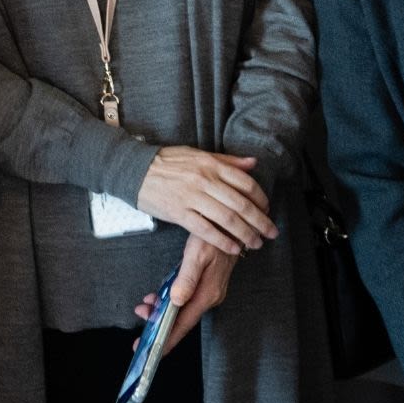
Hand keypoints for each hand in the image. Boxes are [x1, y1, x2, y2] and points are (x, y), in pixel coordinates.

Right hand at [135, 147, 275, 254]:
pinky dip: (223, 241)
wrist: (133, 169)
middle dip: (260, 222)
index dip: (261, 200)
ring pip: (227, 219)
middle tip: (270, 233)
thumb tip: (252, 163)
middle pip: (241, 205)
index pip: (246, 184)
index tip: (267, 210)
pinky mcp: (178, 213)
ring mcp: (191, 197)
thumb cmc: (166, 162)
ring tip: (255, 243)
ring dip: (246, 234)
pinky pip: (206, 230)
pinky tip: (233, 248)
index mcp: (211, 165)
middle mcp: (204, 181)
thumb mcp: (197, 154)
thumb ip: (226, 160)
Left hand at [138, 237, 237, 353]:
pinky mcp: (205, 285)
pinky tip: (158, 297)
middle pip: (182, 319)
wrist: (232, 226)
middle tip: (140, 319)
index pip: (185, 323)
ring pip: (182, 309)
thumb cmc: (214, 237)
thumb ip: (187, 278)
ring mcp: (208, 291)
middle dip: (160, 324)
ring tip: (144, 307)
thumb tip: (176, 301)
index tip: (155, 350)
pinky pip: (184, 299)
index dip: (169, 338)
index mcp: (207, 294)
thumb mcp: (197, 254)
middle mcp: (209, 296)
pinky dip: (169, 301)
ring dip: (162, 311)